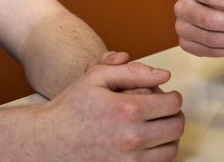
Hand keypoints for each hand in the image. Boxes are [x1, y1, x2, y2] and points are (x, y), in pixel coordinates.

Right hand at [34, 58, 183, 160]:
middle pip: (176, 128)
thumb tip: (164, 75)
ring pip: (170, 150)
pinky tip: (147, 143)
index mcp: (127, 110)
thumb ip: (133, 71)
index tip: (167, 95)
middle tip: (164, 110)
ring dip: (169, 137)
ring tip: (156, 127)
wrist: (47, 141)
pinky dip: (157, 154)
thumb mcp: (96, 77)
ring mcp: (128, 161)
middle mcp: (131, 138)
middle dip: (174, 115)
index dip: (173, 96)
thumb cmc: (71, 107)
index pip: (172, 104)